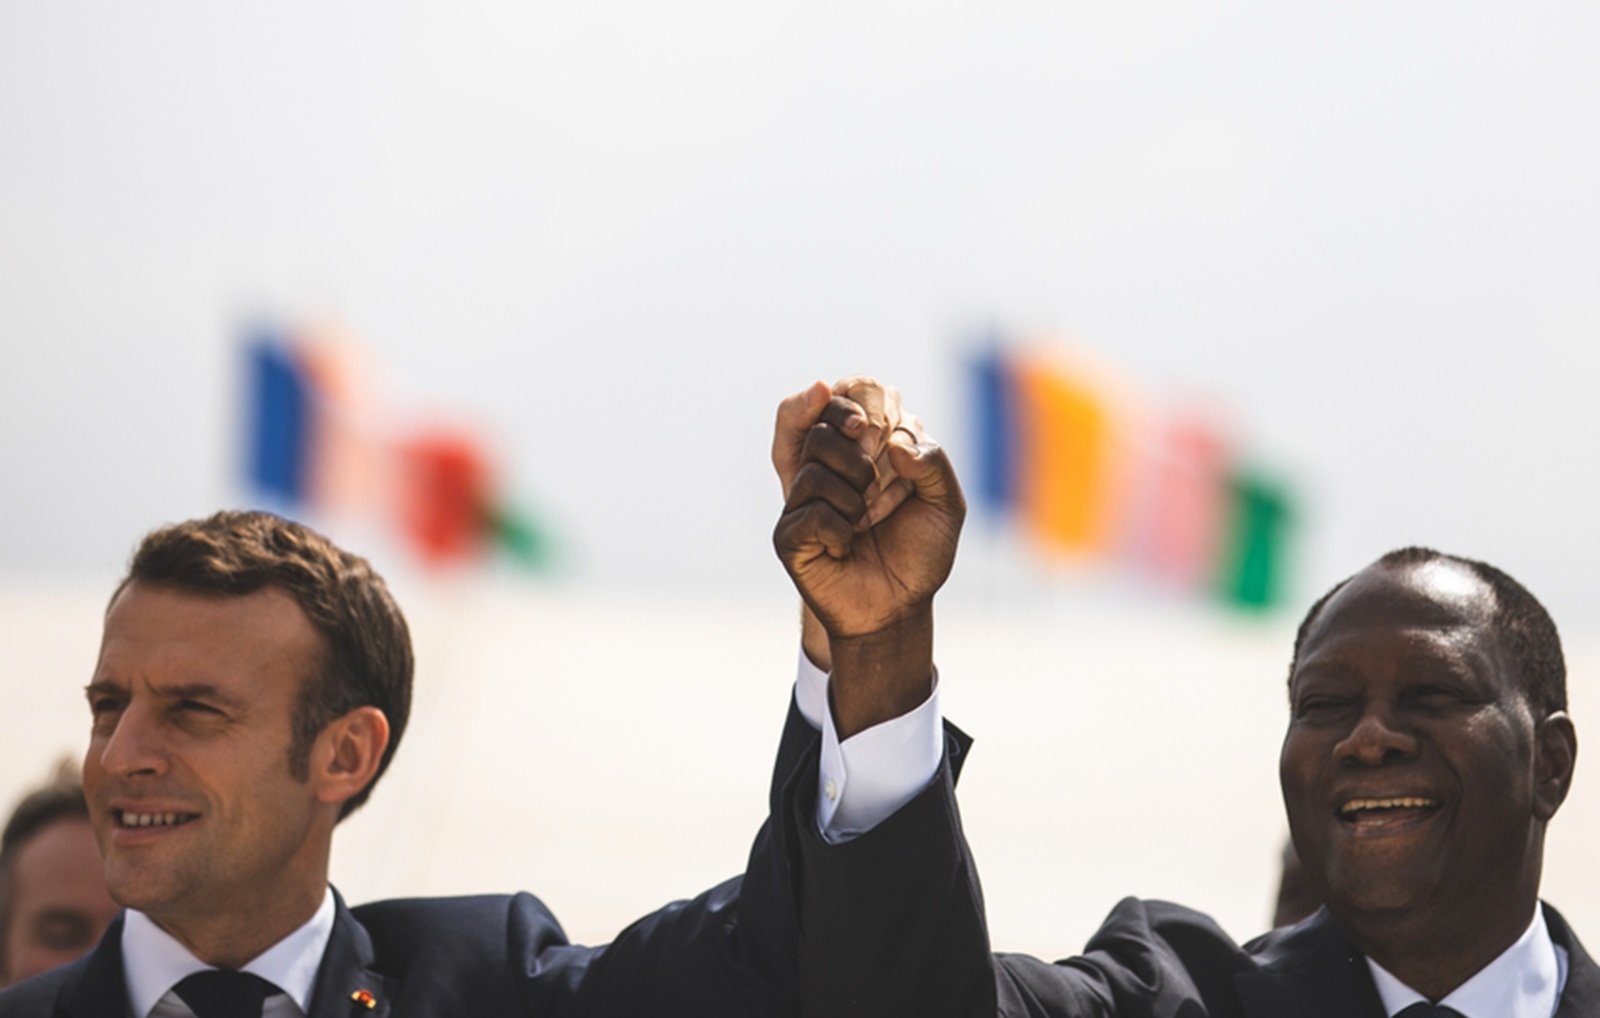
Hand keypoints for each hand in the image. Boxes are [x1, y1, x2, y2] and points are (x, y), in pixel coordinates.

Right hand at [772, 378, 930, 668]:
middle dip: (856, 453)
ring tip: (866, 521)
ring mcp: (801, 501)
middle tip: (875, 483)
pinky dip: (840, 527)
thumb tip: (894, 444)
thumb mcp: (945, 503)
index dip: (846, 401)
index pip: (836, 402)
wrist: (899, 609)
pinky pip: (810, 511)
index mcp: (857, 451)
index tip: (866, 423)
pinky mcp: (789, 534)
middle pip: (819, 428)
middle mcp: (824, 469)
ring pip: (814, 468)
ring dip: (854, 495)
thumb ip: (933, 462)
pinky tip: (846, 545)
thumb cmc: (920, 553)